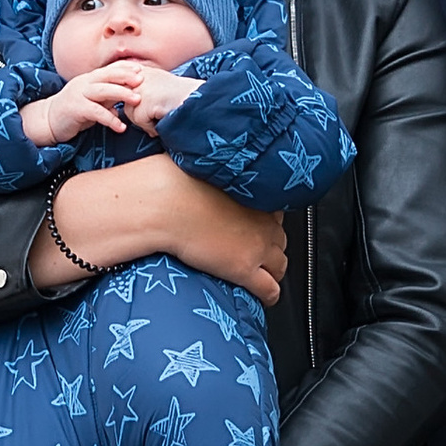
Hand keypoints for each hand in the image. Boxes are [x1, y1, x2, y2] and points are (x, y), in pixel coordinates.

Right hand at [21, 68, 138, 148]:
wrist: (48, 121)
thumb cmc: (74, 111)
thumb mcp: (94, 101)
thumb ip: (109, 98)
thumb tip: (128, 98)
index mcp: (89, 79)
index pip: (109, 70)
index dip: (125, 68)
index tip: (141, 69)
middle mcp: (84, 83)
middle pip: (107, 76)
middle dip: (126, 76)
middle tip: (142, 80)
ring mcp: (78, 95)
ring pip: (102, 91)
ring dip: (121, 93)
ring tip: (137, 100)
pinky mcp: (75, 109)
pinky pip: (96, 113)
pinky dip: (110, 119)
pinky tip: (121, 127)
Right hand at [31, 157, 286, 305]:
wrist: (165, 202)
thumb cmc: (173, 179)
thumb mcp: (198, 162)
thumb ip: (209, 163)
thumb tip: (201, 149)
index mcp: (253, 192)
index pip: (274, 208)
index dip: (265, 218)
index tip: (256, 220)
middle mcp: (263, 219)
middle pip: (280, 236)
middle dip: (271, 244)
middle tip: (256, 248)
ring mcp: (257, 245)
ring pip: (280, 263)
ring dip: (273, 268)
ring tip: (264, 273)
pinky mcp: (245, 269)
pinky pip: (270, 288)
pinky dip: (270, 294)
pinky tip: (266, 297)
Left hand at [120, 61, 196, 127]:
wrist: (199, 100)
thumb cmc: (183, 97)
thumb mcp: (160, 85)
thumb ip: (143, 88)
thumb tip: (127, 102)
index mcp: (144, 69)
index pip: (121, 71)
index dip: (117, 83)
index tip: (117, 92)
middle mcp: (140, 75)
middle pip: (123, 99)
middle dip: (135, 110)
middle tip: (154, 111)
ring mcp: (140, 88)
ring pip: (130, 113)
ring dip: (145, 120)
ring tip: (163, 114)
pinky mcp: (144, 102)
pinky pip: (140, 121)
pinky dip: (152, 126)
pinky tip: (164, 118)